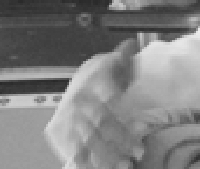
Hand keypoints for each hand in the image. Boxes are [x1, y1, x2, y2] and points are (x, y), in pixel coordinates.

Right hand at [45, 38, 143, 168]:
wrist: (77, 89)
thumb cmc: (101, 79)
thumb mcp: (112, 64)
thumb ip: (124, 58)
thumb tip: (131, 43)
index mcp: (92, 81)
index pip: (106, 93)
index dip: (118, 103)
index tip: (137, 119)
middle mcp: (78, 101)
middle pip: (100, 122)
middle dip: (120, 138)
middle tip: (139, 151)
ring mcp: (67, 119)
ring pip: (87, 140)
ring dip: (107, 155)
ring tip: (126, 165)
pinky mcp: (59, 134)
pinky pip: (74, 152)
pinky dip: (88, 163)